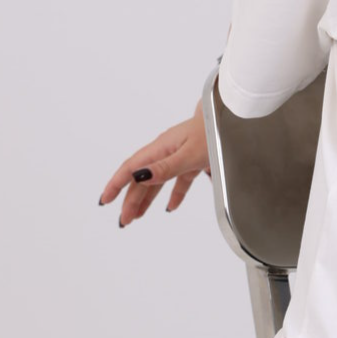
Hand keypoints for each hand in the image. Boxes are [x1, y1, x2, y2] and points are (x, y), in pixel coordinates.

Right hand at [99, 99, 212, 226]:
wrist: (232, 117)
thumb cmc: (213, 131)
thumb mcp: (190, 154)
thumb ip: (166, 167)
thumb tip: (140, 177)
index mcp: (161, 147)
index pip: (132, 168)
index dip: (116, 184)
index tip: (104, 200)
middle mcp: (167, 150)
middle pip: (143, 178)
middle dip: (130, 199)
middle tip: (124, 221)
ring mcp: (180, 155)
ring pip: (158, 181)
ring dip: (147, 198)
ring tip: (137, 216)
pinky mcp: (194, 159)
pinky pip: (179, 180)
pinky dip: (174, 193)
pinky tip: (171, 207)